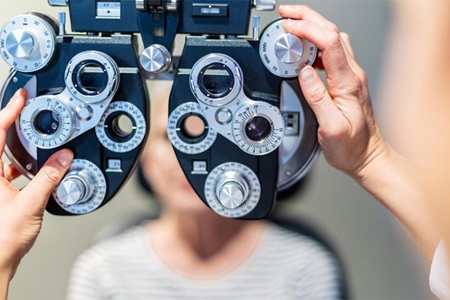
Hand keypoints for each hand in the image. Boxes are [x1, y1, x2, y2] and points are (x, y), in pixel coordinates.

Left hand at [0, 89, 73, 282]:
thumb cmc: (1, 238)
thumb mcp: (30, 204)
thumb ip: (49, 178)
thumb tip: (64, 158)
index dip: (8, 112)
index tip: (21, 99)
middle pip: (1, 142)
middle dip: (16, 126)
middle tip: (31, 112)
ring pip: (7, 157)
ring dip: (23, 149)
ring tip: (40, 141)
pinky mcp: (1, 193)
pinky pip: (12, 172)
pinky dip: (26, 166)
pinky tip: (39, 169)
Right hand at [279, 5, 388, 178]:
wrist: (368, 156)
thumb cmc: (353, 147)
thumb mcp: (331, 127)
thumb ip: (317, 98)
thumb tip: (304, 72)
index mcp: (349, 82)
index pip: (329, 43)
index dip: (308, 30)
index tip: (289, 27)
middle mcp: (352, 74)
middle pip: (332, 32)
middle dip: (308, 18)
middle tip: (286, 14)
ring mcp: (351, 76)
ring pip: (333, 39)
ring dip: (312, 26)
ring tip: (292, 24)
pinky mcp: (346, 81)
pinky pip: (331, 53)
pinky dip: (315, 43)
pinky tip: (304, 48)